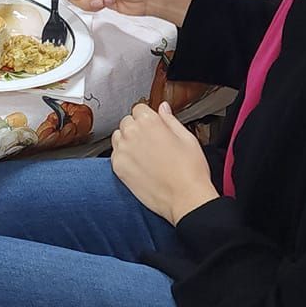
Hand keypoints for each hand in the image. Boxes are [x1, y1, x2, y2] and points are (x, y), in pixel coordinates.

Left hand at [109, 103, 214, 220]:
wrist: (186, 198)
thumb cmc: (190, 171)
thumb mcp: (187, 137)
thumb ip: (170, 119)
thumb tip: (163, 108)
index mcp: (150, 122)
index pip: (139, 108)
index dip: (148, 118)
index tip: (154, 126)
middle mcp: (132, 133)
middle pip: (127, 122)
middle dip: (137, 128)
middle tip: (152, 143)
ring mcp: (123, 151)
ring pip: (118, 137)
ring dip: (128, 141)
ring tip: (146, 154)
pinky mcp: (118, 167)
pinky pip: (115, 154)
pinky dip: (124, 157)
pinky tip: (140, 165)